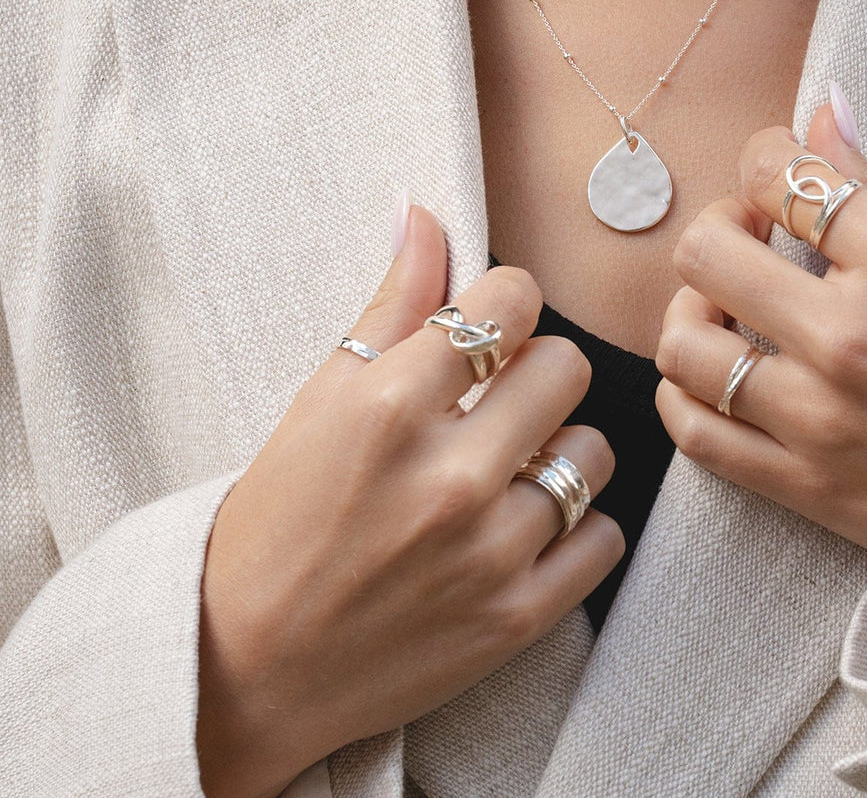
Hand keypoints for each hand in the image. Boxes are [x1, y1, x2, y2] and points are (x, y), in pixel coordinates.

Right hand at [195, 206, 623, 797]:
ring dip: (558, 449)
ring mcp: (489, 554)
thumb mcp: (320, 400)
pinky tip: (524, 524)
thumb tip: (423, 214)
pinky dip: (574, 526)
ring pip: (594, 451)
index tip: (489, 324)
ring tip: (507, 466)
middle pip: (567, 367)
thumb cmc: (278, 519)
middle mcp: (448, 478)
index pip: (511, 302)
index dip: (505, 302)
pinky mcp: (517, 620)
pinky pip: (603, 537)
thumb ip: (390, 305)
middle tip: (496, 398)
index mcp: (390, 409)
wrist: (247, 668)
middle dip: (534, 370)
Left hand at [654, 91, 866, 614]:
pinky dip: (683, 397)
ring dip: (692, 313)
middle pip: (705, 250)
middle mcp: (849, 334)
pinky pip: (696, 434)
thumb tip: (822, 109)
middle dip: (718, 227)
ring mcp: (820, 415)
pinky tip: (713, 376)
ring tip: (725, 310)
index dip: (763, 157)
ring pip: (682, 344)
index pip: (778, 174)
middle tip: (747, 237)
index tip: (774, 173)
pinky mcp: (805, 484)